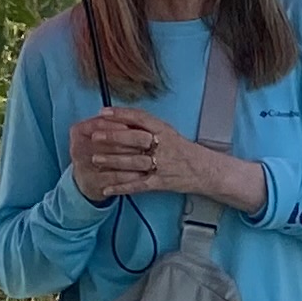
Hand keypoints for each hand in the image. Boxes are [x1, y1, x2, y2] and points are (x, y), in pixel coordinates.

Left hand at [69, 107, 192, 200]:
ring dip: (113, 161)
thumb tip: (119, 120)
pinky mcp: (161, 182)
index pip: (142, 118)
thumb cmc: (184, 150)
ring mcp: (163, 165)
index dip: (122, 114)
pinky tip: (107, 188)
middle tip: (95, 136)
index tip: (104, 112)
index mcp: (165, 131)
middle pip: (137, 139)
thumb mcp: (169, 133)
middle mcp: (164, 146)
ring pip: (135, 162)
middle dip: (114, 137)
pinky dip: (122, 187)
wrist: (206, 171)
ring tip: (95, 159)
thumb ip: (147, 128)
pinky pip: (138, 185)